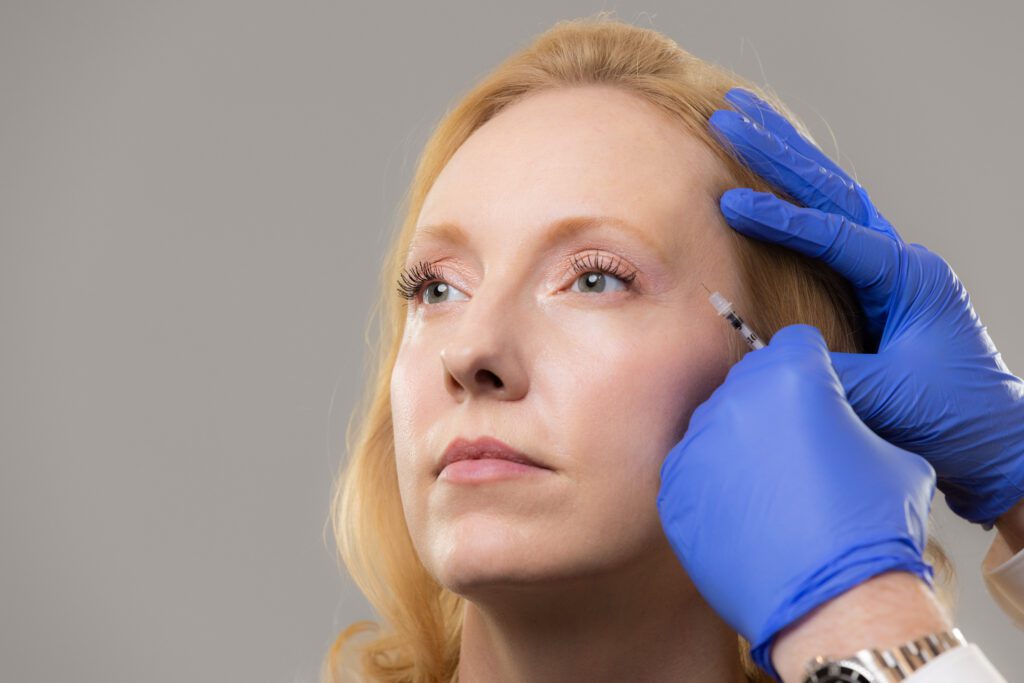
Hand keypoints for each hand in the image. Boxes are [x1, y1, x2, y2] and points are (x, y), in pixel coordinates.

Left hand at [657, 324, 936, 680]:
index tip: (816, 394)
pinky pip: (692, 471)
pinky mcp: (674, 490)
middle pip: (749, 383)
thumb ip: (853, 416)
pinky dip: (713, 484)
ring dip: (738, 444)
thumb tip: (839, 418)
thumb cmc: (871, 529)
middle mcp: (734, 400)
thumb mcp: (892, 452)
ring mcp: (697, 445)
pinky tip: (743, 512)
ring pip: (717, 427)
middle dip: (771, 405)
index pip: (794, 345)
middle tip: (794, 447)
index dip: (812, 368)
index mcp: (790, 376)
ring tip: (769, 488)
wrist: (832, 604)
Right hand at [707, 87, 1023, 528]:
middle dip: (779, 151)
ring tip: (740, 121)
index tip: (730, 204)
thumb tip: (766, 359)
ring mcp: (887, 271)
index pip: (836, 234)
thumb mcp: (891, 397)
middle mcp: (901, 262)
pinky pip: (828, 228)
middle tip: (731, 115)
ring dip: (784, 160)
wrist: (995, 441)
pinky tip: (766, 178)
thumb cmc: (955, 417)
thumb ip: (828, 374)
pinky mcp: (871, 288)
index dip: (781, 219)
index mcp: (911, 277)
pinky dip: (793, 197)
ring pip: (831, 198)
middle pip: (833, 190)